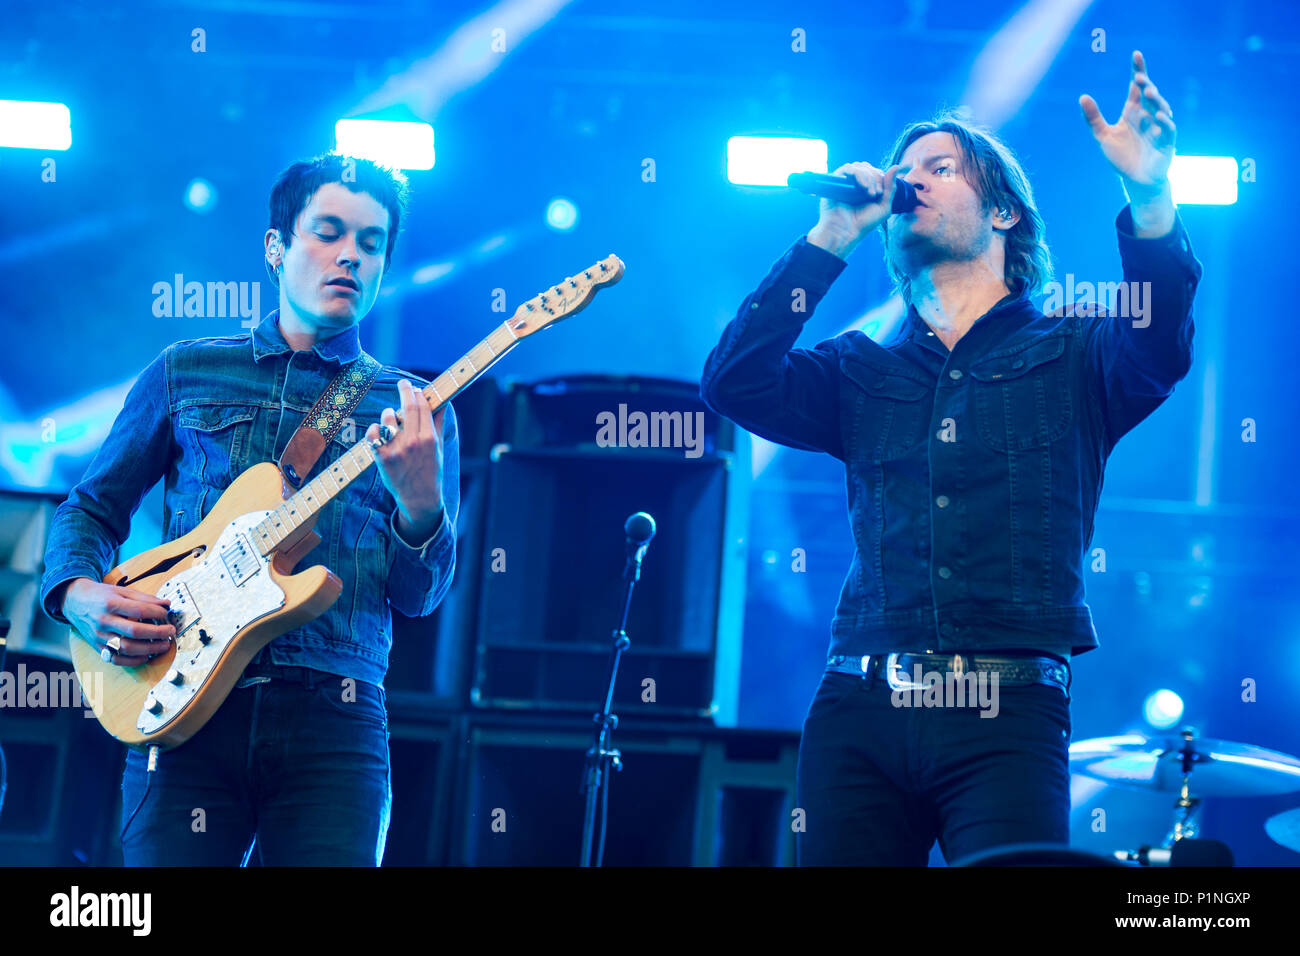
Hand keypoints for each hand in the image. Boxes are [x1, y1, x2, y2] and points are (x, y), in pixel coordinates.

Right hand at [62, 578, 174, 666]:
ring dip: (149, 649)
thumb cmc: (100, 595)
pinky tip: (146, 656)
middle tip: (171, 632)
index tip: (166, 614)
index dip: (157, 613)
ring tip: (164, 645)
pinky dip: (133, 660)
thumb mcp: (121, 590)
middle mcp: (104, 621)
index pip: (139, 610)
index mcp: (110, 604)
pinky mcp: (97, 647)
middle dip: (157, 633)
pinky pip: (115, 659)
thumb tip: (166, 604)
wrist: (74, 601)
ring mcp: (99, 636)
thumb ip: (144, 598)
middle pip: (134, 631)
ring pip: (126, 648)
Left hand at [365, 379, 445, 540]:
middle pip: (407, 406)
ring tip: (392, 419)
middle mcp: (413, 441)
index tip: (414, 387)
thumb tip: (442, 404)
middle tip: (403, 384)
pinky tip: (380, 431)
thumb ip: (437, 424)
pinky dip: (375, 428)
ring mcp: (396, 449)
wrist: (419, 498)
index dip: (417, 393)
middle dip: (405, 390)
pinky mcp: (381, 456)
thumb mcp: (439, 448)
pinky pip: (373, 432)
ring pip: (388, 417)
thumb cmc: (431, 471)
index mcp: (429, 438)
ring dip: (389, 413)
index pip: (423, 406)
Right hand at [807, 161, 902, 259]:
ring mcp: (845, 181)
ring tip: (869, 193)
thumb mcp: (884, 206)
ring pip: (859, 166)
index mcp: (866, 188)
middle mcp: (855, 183)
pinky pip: (848, 168)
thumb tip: (896, 166)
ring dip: (868, 177)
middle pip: (868, 167)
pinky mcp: (836, 181)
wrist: (846, 231)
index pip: (875, 171)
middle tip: (875, 194)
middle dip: (875, 177)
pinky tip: (862, 186)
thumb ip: (891, 187)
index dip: (881, 177)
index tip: (880, 193)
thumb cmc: (863, 222)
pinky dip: (858, 173)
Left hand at [1079, 50, 1176, 200]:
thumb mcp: (1103, 136)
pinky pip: (1168, 130)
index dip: (1138, 70)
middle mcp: (1148, 115)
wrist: (1135, 179)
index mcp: (1133, 111)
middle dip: (1146, 84)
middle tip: (1139, 76)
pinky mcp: (1166, 142)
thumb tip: (1082, 96)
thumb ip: (1093, 118)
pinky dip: (1164, 123)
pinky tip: (1159, 116)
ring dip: (1156, 100)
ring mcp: (1159, 127)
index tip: (1136, 54)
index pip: (1136, 87)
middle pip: (1149, 94)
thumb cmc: (1121, 156)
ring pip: (1161, 108)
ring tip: (1148, 91)